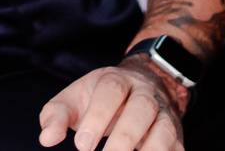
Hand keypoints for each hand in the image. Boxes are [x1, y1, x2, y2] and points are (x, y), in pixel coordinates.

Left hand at [39, 56, 186, 150]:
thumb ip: (56, 117)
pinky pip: (177, 148)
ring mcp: (163, 114)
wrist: (141, 85)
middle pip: (142, 108)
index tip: (82, 146)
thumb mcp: (74, 99)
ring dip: (151, 150)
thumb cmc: (99, 98)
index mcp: (117, 80)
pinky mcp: (176, 136)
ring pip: (165, 129)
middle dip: (125, 136)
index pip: (111, 91)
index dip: (98, 117)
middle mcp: (145, 94)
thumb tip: (47, 139)